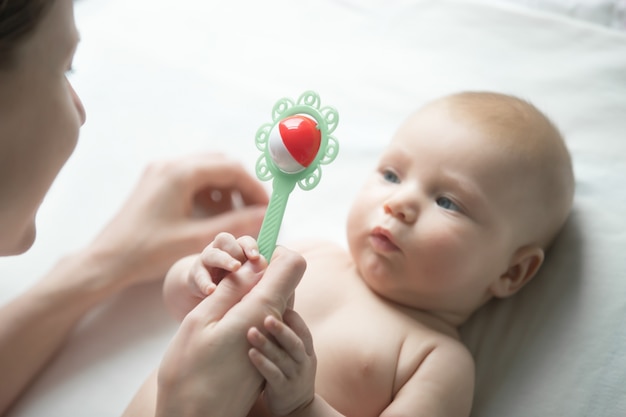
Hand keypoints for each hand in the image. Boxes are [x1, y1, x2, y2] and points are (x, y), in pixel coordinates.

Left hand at [83, 153, 267, 291]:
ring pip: (207, 169)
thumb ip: (235, 223)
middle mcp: (171, 164)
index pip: (231, 168)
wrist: (107, 259)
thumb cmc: (148, 251)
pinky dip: (208, 192)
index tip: (267, 207)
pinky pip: (192, 177)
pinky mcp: (157, 181)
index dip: (254, 187)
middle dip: (241, 185)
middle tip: (254, 210)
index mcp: (181, 174)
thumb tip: (265, 215)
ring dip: (225, 189)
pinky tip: (212, 215)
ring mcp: (162, 171)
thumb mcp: (197, 239)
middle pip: (220, 163)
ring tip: (235, 215)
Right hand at [156, 246, 306, 416]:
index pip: (292, 264)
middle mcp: (275, 324)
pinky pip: (261, 322)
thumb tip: (252, 265)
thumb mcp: (201, 320)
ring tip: (217, 310)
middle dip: (257, 274)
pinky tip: (220, 331)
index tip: (247, 258)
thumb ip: (231, 289)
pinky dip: (246, 317)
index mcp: (263, 309)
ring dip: (248, 297)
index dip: (272, 253)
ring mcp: (270, 342)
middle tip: (224, 284)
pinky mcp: (263, 353)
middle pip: (281, 282)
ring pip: (269, 302)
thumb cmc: (189, 372)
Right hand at [191, 233, 262, 296]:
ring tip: (234, 269)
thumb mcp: (246, 275)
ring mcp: (207, 261)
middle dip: (235, 250)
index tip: (256, 257)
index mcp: (236, 248)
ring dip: (224, 260)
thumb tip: (270, 270)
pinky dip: (205, 283)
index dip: (250, 246)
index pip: (244, 241)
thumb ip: (256, 271)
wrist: (207, 290)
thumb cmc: (234, 282)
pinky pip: (199, 276)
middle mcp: (221, 250)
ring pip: (212, 254)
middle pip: (225, 240)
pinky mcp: (196, 275)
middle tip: (242, 264)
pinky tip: (211, 290)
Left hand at [248, 309, 316, 415]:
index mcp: (307, 351)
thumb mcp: (296, 355)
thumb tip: (273, 306)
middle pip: (295, 343)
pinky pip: (273, 375)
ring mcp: (295, 376)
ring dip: (267, 344)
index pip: (303, 332)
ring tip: (251, 332)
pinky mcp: (283, 389)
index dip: (294, 319)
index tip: (280, 305)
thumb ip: (287, 336)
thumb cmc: (291, 373)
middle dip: (281, 330)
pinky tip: (251, 353)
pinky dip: (262, 364)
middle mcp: (303, 362)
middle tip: (266, 317)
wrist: (298, 407)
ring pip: (282, 358)